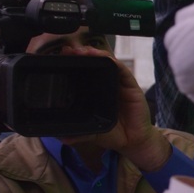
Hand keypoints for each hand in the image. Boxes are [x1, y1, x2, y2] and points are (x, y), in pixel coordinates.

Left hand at [63, 46, 171, 171]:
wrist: (133, 141)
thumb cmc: (113, 133)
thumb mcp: (91, 132)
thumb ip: (78, 133)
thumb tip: (63, 137)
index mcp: (95, 92)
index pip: (83, 73)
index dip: (73, 64)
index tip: (60, 58)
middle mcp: (107, 84)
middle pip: (95, 64)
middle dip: (82, 55)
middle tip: (68, 51)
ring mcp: (119, 84)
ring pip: (108, 63)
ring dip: (96, 54)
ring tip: (84, 51)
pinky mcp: (131, 86)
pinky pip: (123, 71)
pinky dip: (114, 63)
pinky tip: (106, 58)